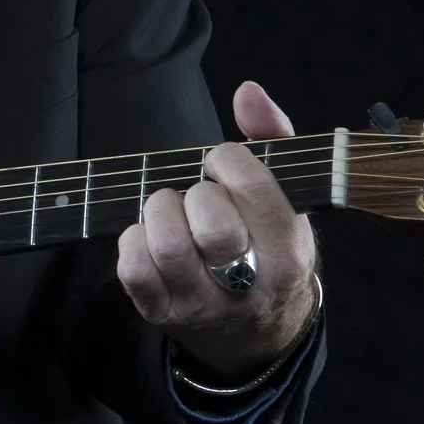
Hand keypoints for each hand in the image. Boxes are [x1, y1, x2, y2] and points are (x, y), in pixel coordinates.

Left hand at [115, 82, 320, 379]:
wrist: (256, 331)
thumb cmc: (267, 245)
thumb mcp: (287, 194)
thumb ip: (271, 136)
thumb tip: (247, 91)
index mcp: (290, 254)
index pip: (259, 197)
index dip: (231, 162)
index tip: (222, 159)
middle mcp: (250, 287)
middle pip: (214, 229)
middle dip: (197, 194)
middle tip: (198, 193)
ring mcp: (203, 305)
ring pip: (169, 247)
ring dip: (160, 212)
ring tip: (172, 209)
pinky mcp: (161, 314)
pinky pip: (133, 269)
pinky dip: (133, 240)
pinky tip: (151, 235)